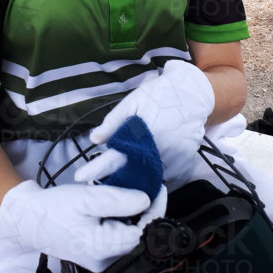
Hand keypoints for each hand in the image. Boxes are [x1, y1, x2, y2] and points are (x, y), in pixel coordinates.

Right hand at [0, 180, 167, 272]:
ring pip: (128, 236)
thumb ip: (116, 200)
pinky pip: (117, 236)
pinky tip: (119, 203)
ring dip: (135, 214)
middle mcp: (104, 259)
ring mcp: (100, 258)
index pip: (143, 233)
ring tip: (135, 190)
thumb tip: (146, 201)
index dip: (155, 211)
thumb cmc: (54, 208)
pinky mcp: (96, 252)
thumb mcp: (86, 198)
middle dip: (146, 211)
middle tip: (149, 186)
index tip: (159, 189)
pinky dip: (123, 219)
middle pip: (138, 236)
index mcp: (102, 249)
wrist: (29, 218)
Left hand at [83, 60, 214, 189]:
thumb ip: (113, 122)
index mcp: (140, 135)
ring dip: (140, 179)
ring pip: (151, 178)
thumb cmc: (159, 94)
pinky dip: (159, 174)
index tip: (80, 177)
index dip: (96, 169)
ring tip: (132, 174)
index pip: (114, 157)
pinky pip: (169, 176)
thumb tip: (94, 139)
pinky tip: (154, 165)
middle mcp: (157, 150)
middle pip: (133, 174)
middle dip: (120, 178)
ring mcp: (173, 158)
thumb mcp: (133, 102)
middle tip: (110, 179)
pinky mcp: (186, 162)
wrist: (192, 93)